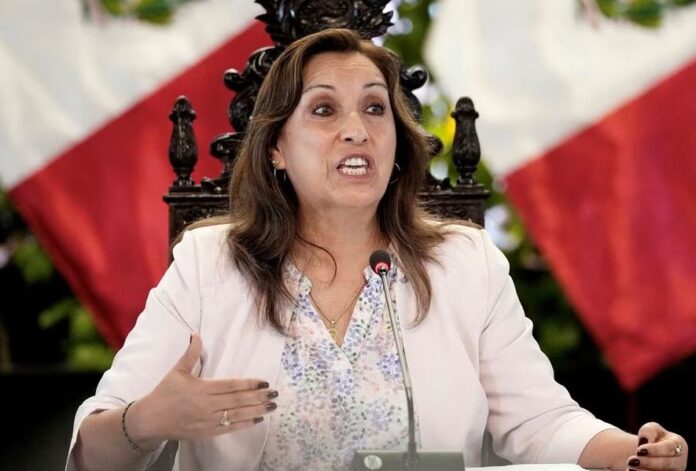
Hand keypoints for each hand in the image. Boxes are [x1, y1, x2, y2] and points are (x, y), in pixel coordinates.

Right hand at [128, 333, 277, 442]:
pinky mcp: (206, 433)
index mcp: (201, 389)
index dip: (249, 384)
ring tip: (272, 406)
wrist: (150, 420)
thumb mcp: (177, 371)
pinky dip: (244, 424)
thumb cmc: (164, 393)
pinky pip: (229, 428)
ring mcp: (207, 421)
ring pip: (236, 415)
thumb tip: (195, 334)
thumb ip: (190, 353)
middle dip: (259, 397)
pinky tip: (258, 419)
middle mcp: (206, 406)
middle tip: (275, 393)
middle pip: (237, 401)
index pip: (231, 386)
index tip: (264, 382)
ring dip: (256, 410)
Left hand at [626, 422, 687, 470]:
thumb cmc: (652, 438)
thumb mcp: (651, 429)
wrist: (650, 454)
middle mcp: (679, 462)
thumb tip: (646, 441)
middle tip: (631, 461)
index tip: (639, 450)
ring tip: (630, 467)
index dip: (655, 450)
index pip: (669, 448)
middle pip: (666, 464)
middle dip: (648, 463)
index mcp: (679, 445)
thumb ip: (649, 431)